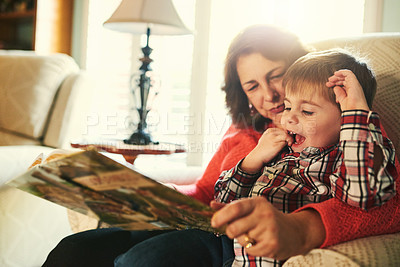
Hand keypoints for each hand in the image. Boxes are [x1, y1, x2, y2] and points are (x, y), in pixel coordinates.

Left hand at [210, 197, 324, 259]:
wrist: (294, 232)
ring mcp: (270, 229)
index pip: (236, 207)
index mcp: (257, 202)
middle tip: (239, 230)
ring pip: (241, 240)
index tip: (214, 222)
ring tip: (255, 235)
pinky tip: (261, 242)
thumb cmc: (267, 219)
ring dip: (244, 240)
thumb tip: (211, 205)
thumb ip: (230, 207)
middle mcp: (264, 214)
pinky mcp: (272, 244)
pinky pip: (250, 250)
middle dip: (231, 232)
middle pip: (234, 228)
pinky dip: (252, 249)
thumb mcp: (251, 208)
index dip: (222, 215)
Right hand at [241, 128, 292, 172]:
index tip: (287, 138)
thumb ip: (273, 136)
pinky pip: (286, 142)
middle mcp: (271, 133)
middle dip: (289, 137)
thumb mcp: (266, 138)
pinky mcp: (276, 145)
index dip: (286, 133)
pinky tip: (287, 146)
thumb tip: (283, 136)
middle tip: (290, 142)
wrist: (257, 156)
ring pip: (286, 135)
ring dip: (290, 140)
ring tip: (289, 144)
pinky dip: (288, 144)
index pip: (282, 129)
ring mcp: (273, 139)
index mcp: (269, 130)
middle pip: (285, 132)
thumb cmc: (262, 149)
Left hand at [326, 69, 369, 110]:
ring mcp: (354, 84)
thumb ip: (339, 93)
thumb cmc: (350, 108)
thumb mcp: (342, 100)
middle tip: (328, 82)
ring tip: (330, 79)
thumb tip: (335, 87)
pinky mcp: (354, 83)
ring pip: (346, 76)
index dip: (335, 83)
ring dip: (337, 76)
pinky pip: (349, 74)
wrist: (355, 111)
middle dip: (335, 79)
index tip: (328, 85)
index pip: (343, 83)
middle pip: (344, 79)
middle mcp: (353, 87)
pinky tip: (335, 74)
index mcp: (351, 91)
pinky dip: (342, 72)